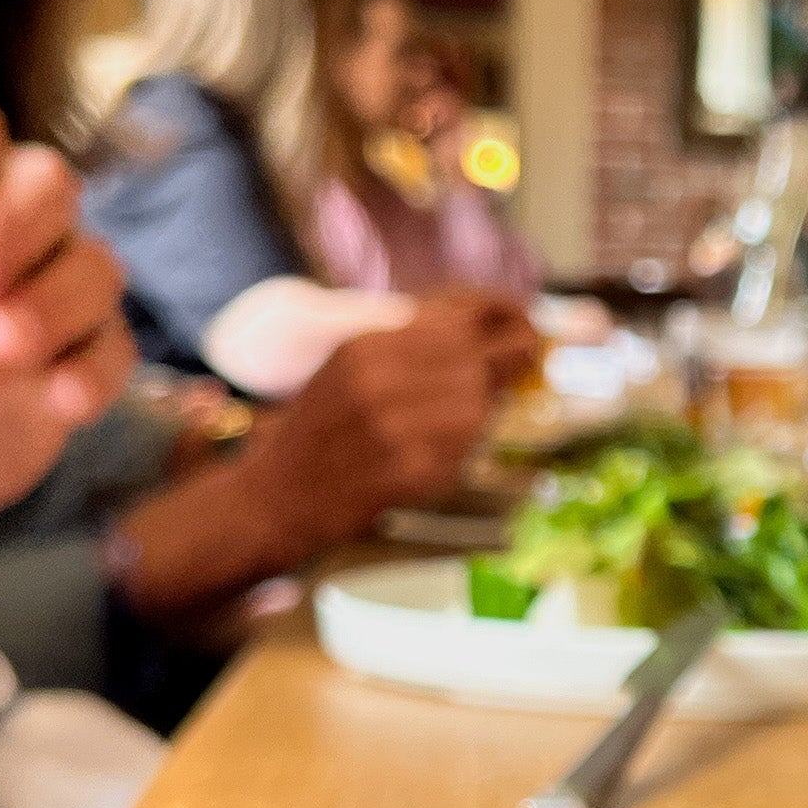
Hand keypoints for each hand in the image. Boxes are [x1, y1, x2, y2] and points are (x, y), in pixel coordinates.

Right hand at [242, 293, 535, 543]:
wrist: (281, 494)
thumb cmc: (323, 426)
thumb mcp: (353, 362)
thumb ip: (413, 340)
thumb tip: (491, 324)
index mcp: (369, 345)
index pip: (460, 314)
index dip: (506, 312)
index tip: (526, 320)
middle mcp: (381, 379)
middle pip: (477, 358)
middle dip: (510, 361)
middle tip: (524, 366)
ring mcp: (396, 427)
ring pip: (478, 404)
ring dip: (481, 409)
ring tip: (455, 418)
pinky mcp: (410, 471)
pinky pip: (464, 449)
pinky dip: (463, 448)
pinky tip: (437, 450)